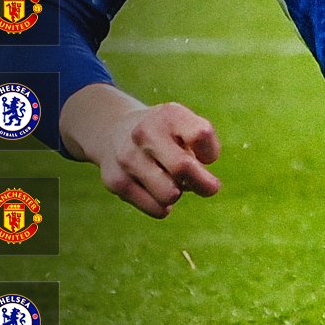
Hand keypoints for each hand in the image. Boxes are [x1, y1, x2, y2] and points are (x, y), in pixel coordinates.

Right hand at [61, 85, 221, 218]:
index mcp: (168, 115)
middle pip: (183, 167)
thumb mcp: (185, 127)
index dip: (210, 153)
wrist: (114, 131)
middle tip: (208, 187)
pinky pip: (157, 209)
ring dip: (178, 194)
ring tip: (171, 182)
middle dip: (203, 184)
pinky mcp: (116, 181)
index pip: (201, 134)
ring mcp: (127, 157)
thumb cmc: (165, 135)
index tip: (206, 157)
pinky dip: (163, 206)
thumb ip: (204, 147)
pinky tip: (155, 192)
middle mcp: (145, 132)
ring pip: (170, 195)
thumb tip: (205, 183)